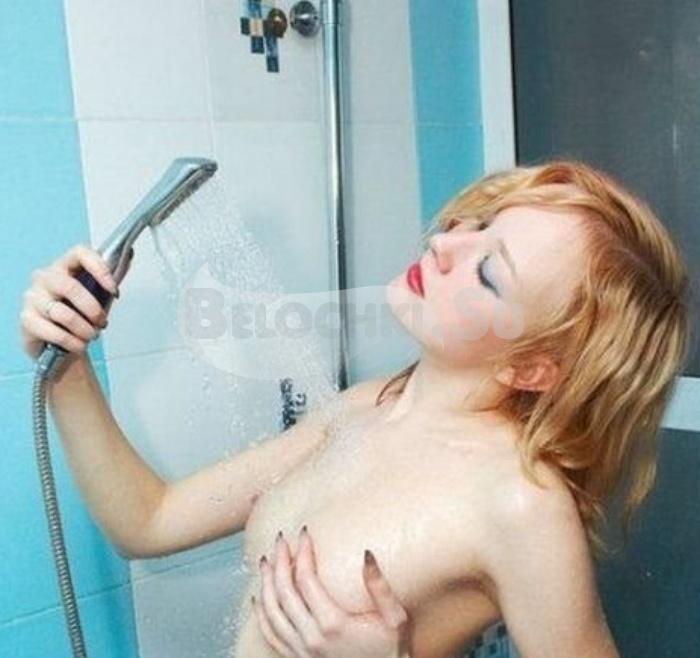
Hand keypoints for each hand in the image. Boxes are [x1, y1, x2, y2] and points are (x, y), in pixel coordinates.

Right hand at [19, 243, 124, 359]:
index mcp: (64, 267)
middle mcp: (44, 278)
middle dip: (93, 309)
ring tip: (91, 336)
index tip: (114, 289)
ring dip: (85, 330)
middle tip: (102, 323)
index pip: (79, 253)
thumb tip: (129, 254)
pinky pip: (55, 332)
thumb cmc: (79, 314)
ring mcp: (32, 298)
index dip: (99, 268)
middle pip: (70, 287)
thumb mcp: (99, 295)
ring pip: (64, 314)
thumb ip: (112, 277)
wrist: (58, 343)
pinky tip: (79, 345)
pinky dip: (73, 342)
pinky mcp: (27, 320)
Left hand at [253, 527, 411, 657]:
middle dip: (280, 560)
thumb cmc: (392, 653)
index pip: (306, 578)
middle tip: (280, 539)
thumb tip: (367, 554)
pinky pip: (270, 634)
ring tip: (266, 560)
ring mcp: (301, 651)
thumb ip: (380, 587)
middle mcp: (311, 638)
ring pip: (271, 611)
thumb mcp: (395, 619)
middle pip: (284, 591)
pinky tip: (258, 597)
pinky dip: (260, 614)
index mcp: (333, 623)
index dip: (303, 552)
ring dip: (266, 582)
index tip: (304, 533)